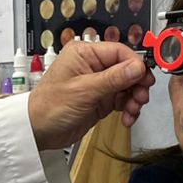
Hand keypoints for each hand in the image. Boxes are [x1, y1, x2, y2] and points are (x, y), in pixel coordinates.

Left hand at [26, 41, 153, 149]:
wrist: (38, 131)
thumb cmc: (50, 107)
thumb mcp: (85, 90)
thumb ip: (114, 78)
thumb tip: (138, 66)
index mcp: (85, 53)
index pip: (120, 51)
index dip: (135, 65)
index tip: (145, 79)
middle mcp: (93, 65)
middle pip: (127, 69)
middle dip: (137, 84)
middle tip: (141, 98)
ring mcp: (98, 83)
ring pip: (127, 85)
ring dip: (134, 99)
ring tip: (133, 111)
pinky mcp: (100, 99)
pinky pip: (122, 100)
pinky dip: (128, 108)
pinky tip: (127, 118)